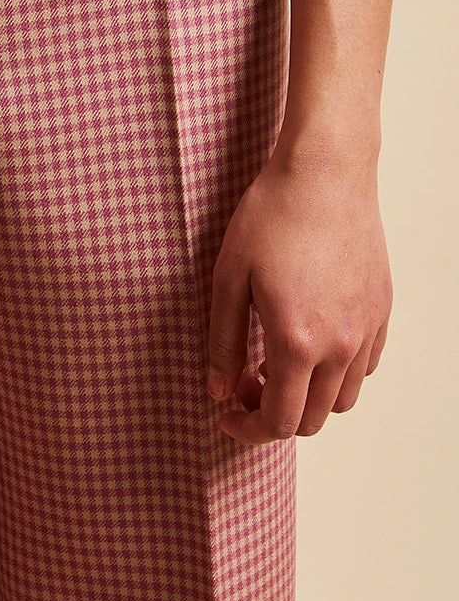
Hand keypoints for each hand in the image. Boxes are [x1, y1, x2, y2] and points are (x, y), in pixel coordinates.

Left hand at [206, 145, 391, 443]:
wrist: (324, 172)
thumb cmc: (271, 217)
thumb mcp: (228, 278)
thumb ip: (224, 342)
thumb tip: (219, 390)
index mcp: (297, 341)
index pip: (278, 421)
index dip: (248, 429)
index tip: (227, 414)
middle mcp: (340, 344)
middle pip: (312, 420)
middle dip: (273, 415)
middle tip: (244, 382)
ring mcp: (367, 328)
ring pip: (343, 399)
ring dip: (307, 396)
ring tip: (276, 361)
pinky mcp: (381, 309)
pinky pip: (365, 365)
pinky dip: (337, 372)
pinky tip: (310, 340)